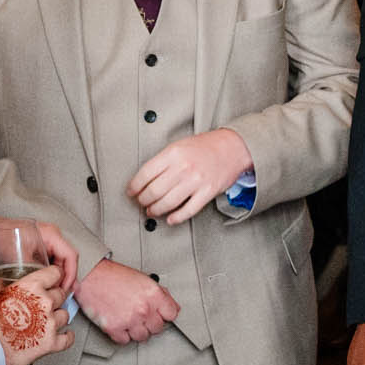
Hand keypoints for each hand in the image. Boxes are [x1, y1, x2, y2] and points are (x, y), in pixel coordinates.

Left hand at [0, 214, 78, 295]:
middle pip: (67, 260)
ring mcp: (45, 244)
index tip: (65, 290)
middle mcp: (51, 238)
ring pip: (60, 264)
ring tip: (55, 295)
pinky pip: (50, 264)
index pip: (70, 255)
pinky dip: (50, 276)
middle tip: (61, 296)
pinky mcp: (38, 250)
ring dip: (59, 279)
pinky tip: (46, 288)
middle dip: (66, 279)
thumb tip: (43, 291)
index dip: (71, 274)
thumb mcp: (18, 257)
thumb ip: (34, 272)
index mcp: (50, 234)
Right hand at [0, 267, 74, 364]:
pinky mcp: (51, 343)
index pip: (55, 273)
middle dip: (56, 296)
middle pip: (62, 293)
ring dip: (59, 316)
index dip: (55, 275)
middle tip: (50, 300)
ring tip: (52, 319)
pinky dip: (67, 338)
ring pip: (66, 314)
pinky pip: (67, 339)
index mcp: (31, 286)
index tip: (54, 278)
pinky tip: (66, 336)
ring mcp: (50, 323)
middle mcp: (45, 302)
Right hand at [73, 259, 179, 344]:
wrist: (91, 277)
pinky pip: (125, 341)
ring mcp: (129, 320)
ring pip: (142, 337)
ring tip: (129, 318)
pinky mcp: (114, 328)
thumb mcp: (142, 278)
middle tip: (141, 315)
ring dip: (137, 330)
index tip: (161, 314)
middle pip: (158, 328)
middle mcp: (143, 308)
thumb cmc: (114, 276)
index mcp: (153, 294)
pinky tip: (119, 322)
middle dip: (150, 322)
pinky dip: (122, 334)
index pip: (172, 314)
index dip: (166, 314)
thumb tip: (171, 305)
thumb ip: (159, 293)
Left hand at [128, 127, 255, 223]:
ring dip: (156, 210)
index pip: (145, 173)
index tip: (131, 192)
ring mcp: (196, 181)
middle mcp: (183, 167)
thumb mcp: (179, 145)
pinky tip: (170, 219)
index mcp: (173, 153)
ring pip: (168, 203)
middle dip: (143, 200)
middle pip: (154, 190)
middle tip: (141, 202)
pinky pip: (188, 210)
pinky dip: (176, 218)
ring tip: (152, 211)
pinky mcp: (207, 192)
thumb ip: (163, 161)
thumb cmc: (205, 146)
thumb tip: (144, 179)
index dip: (134, 186)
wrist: (233, 147)